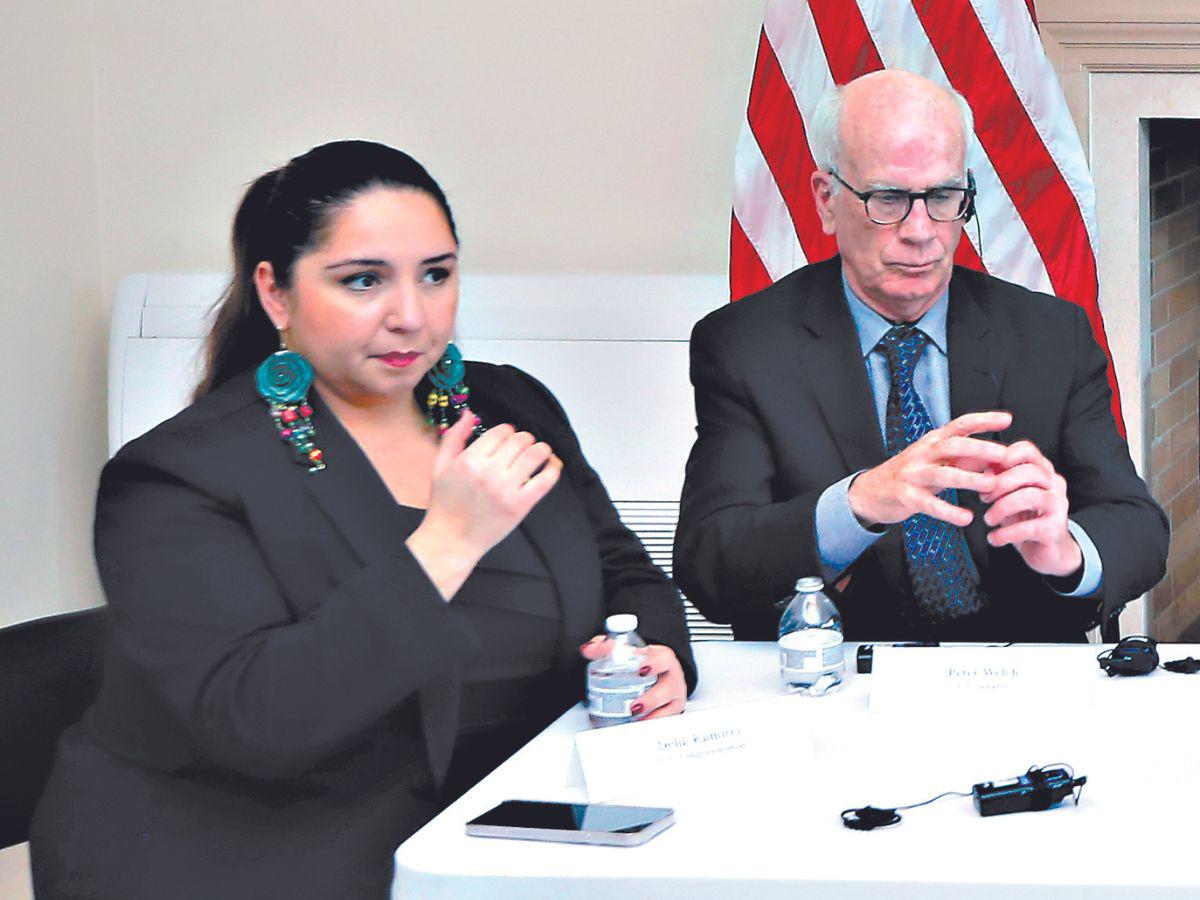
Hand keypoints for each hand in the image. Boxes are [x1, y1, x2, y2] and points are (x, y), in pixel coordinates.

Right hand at [407, 409, 561, 598]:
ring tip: (539, 453)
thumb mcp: (441, 466)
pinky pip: (547, 479)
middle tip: (523, 447)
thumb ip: (455, 436)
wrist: (452, 539)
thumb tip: (470, 413)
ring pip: (536, 454)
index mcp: (470, 460)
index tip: (508, 438)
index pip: (501, 431)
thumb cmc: (445, 504)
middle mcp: (489, 472)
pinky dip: (553, 467)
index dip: (508, 431)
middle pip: (521, 440)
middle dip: (524, 439)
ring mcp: (507, 489)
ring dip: (541, 449)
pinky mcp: (521, 505)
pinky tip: (551, 465)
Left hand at [580, 638, 686, 719]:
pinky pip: (666, 721)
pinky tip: (640, 726)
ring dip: (651, 716)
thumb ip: (604, 648)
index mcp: (663, 659)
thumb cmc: (640, 662)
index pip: (663, 658)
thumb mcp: (622, 651)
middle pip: (669, 687)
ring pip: (669, 708)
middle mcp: (671, 678)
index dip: (655, 663)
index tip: (641, 670)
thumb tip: (589, 650)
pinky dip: (653, 724)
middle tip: (634, 706)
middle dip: (652, 699)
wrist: (652, 673)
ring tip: (634, 720)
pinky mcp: (670, 712)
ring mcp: (672, 697)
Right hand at [848, 411, 1010, 527]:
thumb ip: (963, 458)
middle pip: (952, 445)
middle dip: (979, 448)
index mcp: (932, 441)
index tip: (1006, 420)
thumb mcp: (934, 460)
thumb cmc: (908, 474)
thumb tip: (994, 457)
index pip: (960, 425)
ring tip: (991, 485)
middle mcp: (922, 454)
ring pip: (943, 474)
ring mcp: (913, 475)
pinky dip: (949, 512)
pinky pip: (930, 504)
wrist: (870, 492)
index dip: (983, 421)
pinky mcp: (906, 497)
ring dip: (969, 479)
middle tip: (1003, 455)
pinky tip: (966, 518)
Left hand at [980, 440, 1081, 577]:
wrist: (1048, 551)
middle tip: (983, 498)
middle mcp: (1054, 485)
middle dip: (1000, 484)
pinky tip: (994, 538)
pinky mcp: (1054, 529)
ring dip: (1002, 507)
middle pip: (1028, 472)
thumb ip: (994, 478)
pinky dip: (1005, 533)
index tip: (984, 473)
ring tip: (988, 519)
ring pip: (1030, 496)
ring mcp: (1058, 506)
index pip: (1026, 450)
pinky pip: (1029, 527)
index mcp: (1042, 471)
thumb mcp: (1007, 495)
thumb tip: (969, 463)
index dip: (1003, 457)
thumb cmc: (1025, 518)